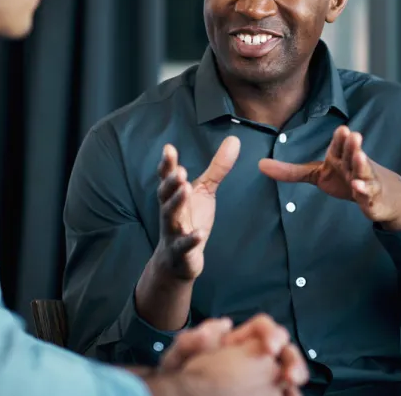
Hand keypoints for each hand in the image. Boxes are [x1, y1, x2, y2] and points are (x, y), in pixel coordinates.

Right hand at [155, 137, 240, 279]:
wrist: (178, 260)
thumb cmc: (190, 219)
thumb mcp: (205, 191)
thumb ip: (217, 168)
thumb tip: (234, 140)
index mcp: (174, 195)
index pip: (168, 177)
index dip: (167, 164)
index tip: (169, 148)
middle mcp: (170, 211)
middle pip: (166, 195)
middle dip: (171, 182)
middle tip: (180, 170)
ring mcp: (173, 231)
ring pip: (170, 217)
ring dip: (176, 203)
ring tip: (185, 189)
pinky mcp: (180, 251)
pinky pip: (184, 246)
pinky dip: (190, 240)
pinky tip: (199, 235)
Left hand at [160, 314, 308, 391]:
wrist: (176, 393)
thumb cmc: (177, 373)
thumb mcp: (178, 356)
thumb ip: (192, 340)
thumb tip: (221, 324)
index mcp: (237, 340)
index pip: (262, 327)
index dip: (271, 333)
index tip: (270, 348)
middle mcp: (253, 355)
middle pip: (283, 349)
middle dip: (292, 359)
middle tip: (291, 375)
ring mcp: (260, 376)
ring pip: (287, 371)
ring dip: (294, 377)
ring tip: (293, 387)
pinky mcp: (262, 393)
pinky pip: (281, 392)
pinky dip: (289, 394)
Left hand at [258, 126, 400, 229]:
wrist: (383, 195)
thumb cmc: (347, 178)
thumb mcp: (318, 174)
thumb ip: (291, 171)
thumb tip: (260, 165)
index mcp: (340, 157)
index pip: (341, 145)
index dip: (341, 138)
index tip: (342, 129)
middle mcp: (354, 165)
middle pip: (353, 154)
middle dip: (353, 145)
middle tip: (353, 134)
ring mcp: (366, 180)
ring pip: (364, 172)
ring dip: (362, 164)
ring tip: (360, 156)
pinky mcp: (372, 197)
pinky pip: (368, 194)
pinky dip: (365, 191)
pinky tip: (359, 188)